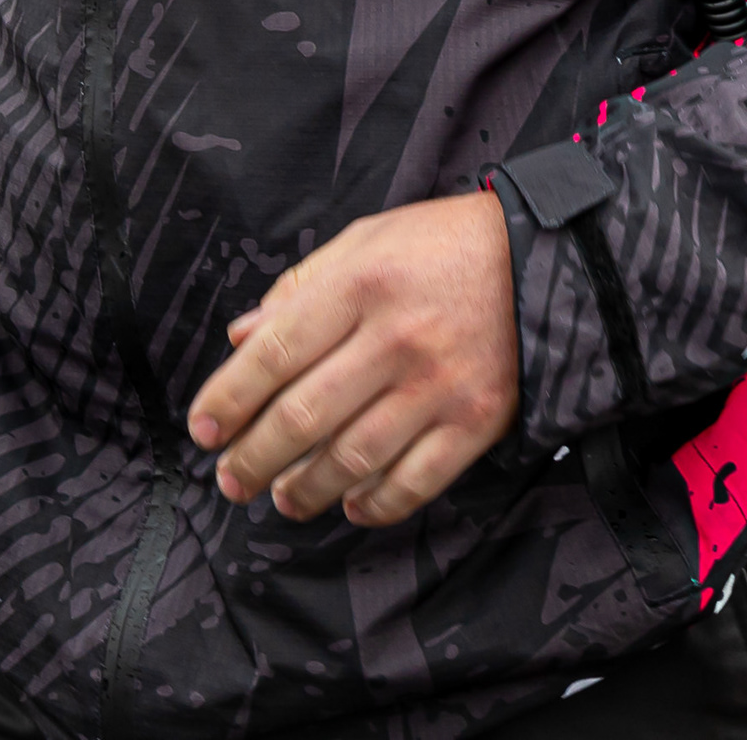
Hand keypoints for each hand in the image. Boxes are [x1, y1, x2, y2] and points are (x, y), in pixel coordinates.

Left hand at [184, 190, 518, 527]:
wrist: (543, 258)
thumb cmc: (439, 245)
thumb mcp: (362, 241)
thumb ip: (298, 289)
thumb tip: (241, 339)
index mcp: (359, 286)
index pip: (274, 354)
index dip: (229, 399)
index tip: (202, 429)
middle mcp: (396, 339)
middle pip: (304, 416)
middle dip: (254, 458)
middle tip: (230, 480)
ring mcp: (440, 386)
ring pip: (354, 458)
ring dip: (307, 488)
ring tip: (281, 498)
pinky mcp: (478, 421)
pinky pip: (417, 480)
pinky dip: (376, 503)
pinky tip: (349, 505)